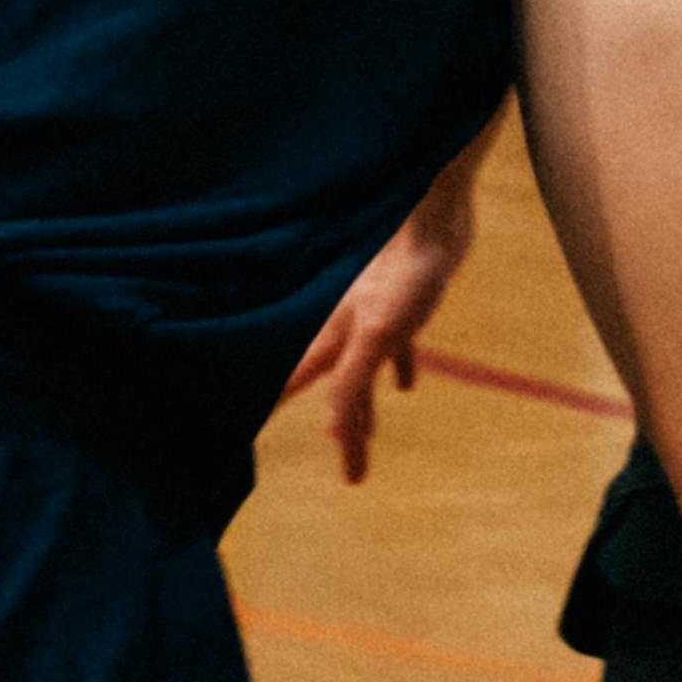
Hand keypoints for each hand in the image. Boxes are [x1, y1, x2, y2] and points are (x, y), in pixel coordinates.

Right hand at [279, 173, 480, 482]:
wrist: (434, 215)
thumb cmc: (406, 272)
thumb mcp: (380, 332)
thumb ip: (353, 376)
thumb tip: (334, 427)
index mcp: (332, 335)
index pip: (297, 382)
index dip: (277, 408)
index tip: (248, 436)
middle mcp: (343, 327)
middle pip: (336, 389)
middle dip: (341, 428)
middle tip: (344, 466)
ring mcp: (371, 316)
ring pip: (362, 372)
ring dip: (364, 405)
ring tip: (364, 437)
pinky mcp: (401, 305)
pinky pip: (395, 347)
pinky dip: (398, 368)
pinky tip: (406, 384)